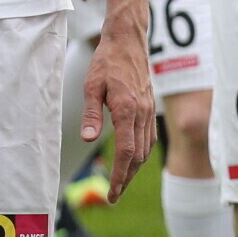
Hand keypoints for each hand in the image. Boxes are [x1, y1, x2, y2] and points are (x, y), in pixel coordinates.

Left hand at [79, 30, 156, 198]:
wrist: (128, 40)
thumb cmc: (106, 61)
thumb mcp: (91, 85)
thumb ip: (91, 113)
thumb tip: (88, 139)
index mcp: (127, 109)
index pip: (127, 152)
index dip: (120, 175)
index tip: (112, 192)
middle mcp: (141, 113)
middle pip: (138, 156)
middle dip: (127, 178)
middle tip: (114, 195)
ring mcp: (148, 110)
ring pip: (146, 149)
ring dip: (135, 169)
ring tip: (122, 183)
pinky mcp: (149, 107)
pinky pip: (149, 137)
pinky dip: (141, 154)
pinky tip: (133, 161)